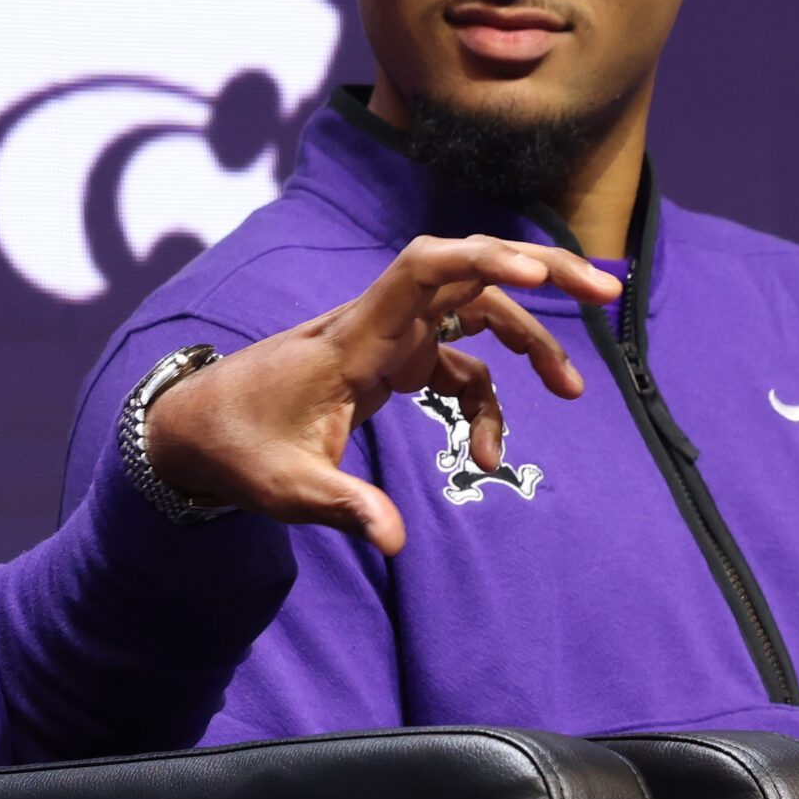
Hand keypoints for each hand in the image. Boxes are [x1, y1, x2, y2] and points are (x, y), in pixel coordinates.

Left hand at [142, 236, 619, 555]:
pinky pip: (456, 368)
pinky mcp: (388, 364)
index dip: (483, 258)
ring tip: (575, 389)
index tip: (539, 271)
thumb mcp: (286, 488)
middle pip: (467, 272)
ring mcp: (384, 342)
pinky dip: (484, 403)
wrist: (191, 431)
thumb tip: (393, 540)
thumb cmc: (235, 451)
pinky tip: (486, 456)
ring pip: (472, 315)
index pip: (421, 271)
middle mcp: (374, 327)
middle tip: (607, 294)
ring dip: (527, 341)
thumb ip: (344, 506)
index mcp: (352, 341)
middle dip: (539, 272)